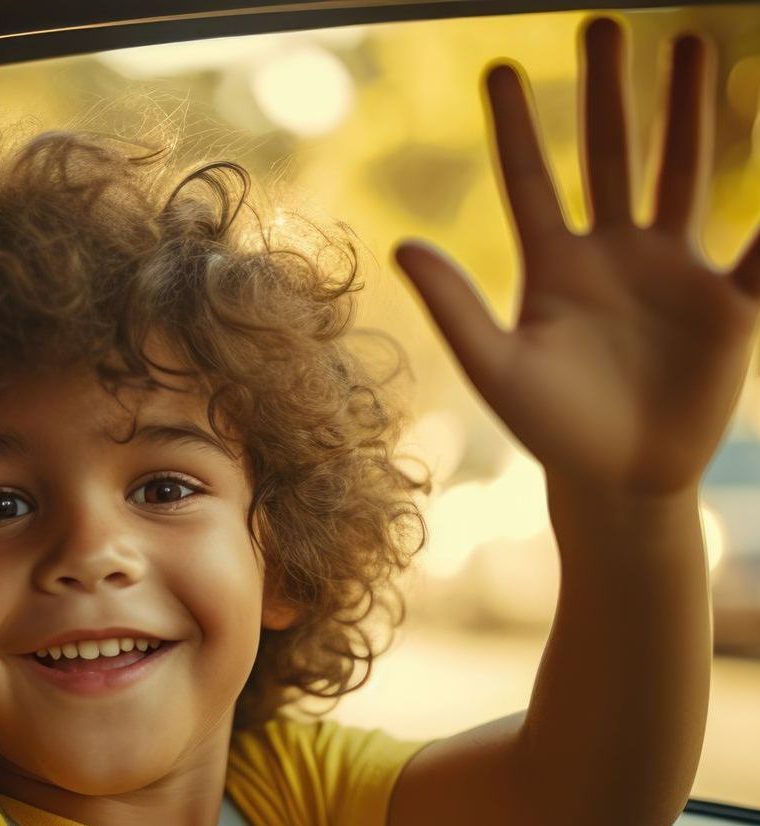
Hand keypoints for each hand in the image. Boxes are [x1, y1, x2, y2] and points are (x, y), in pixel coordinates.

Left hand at [394, 17, 759, 496]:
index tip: (497, 66)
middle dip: (607, 93)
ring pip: (679, 175)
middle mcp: (610, 257)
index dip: (513, 127)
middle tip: (600, 23)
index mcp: (552, 270)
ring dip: (686, 113)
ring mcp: (670, 272)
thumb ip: (454, 308)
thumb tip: (400, 244)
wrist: (618, 479)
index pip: (528, 181)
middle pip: (607, 157)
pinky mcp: (726, 303)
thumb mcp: (497, 368)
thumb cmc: (552, 430)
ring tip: (688, 42)